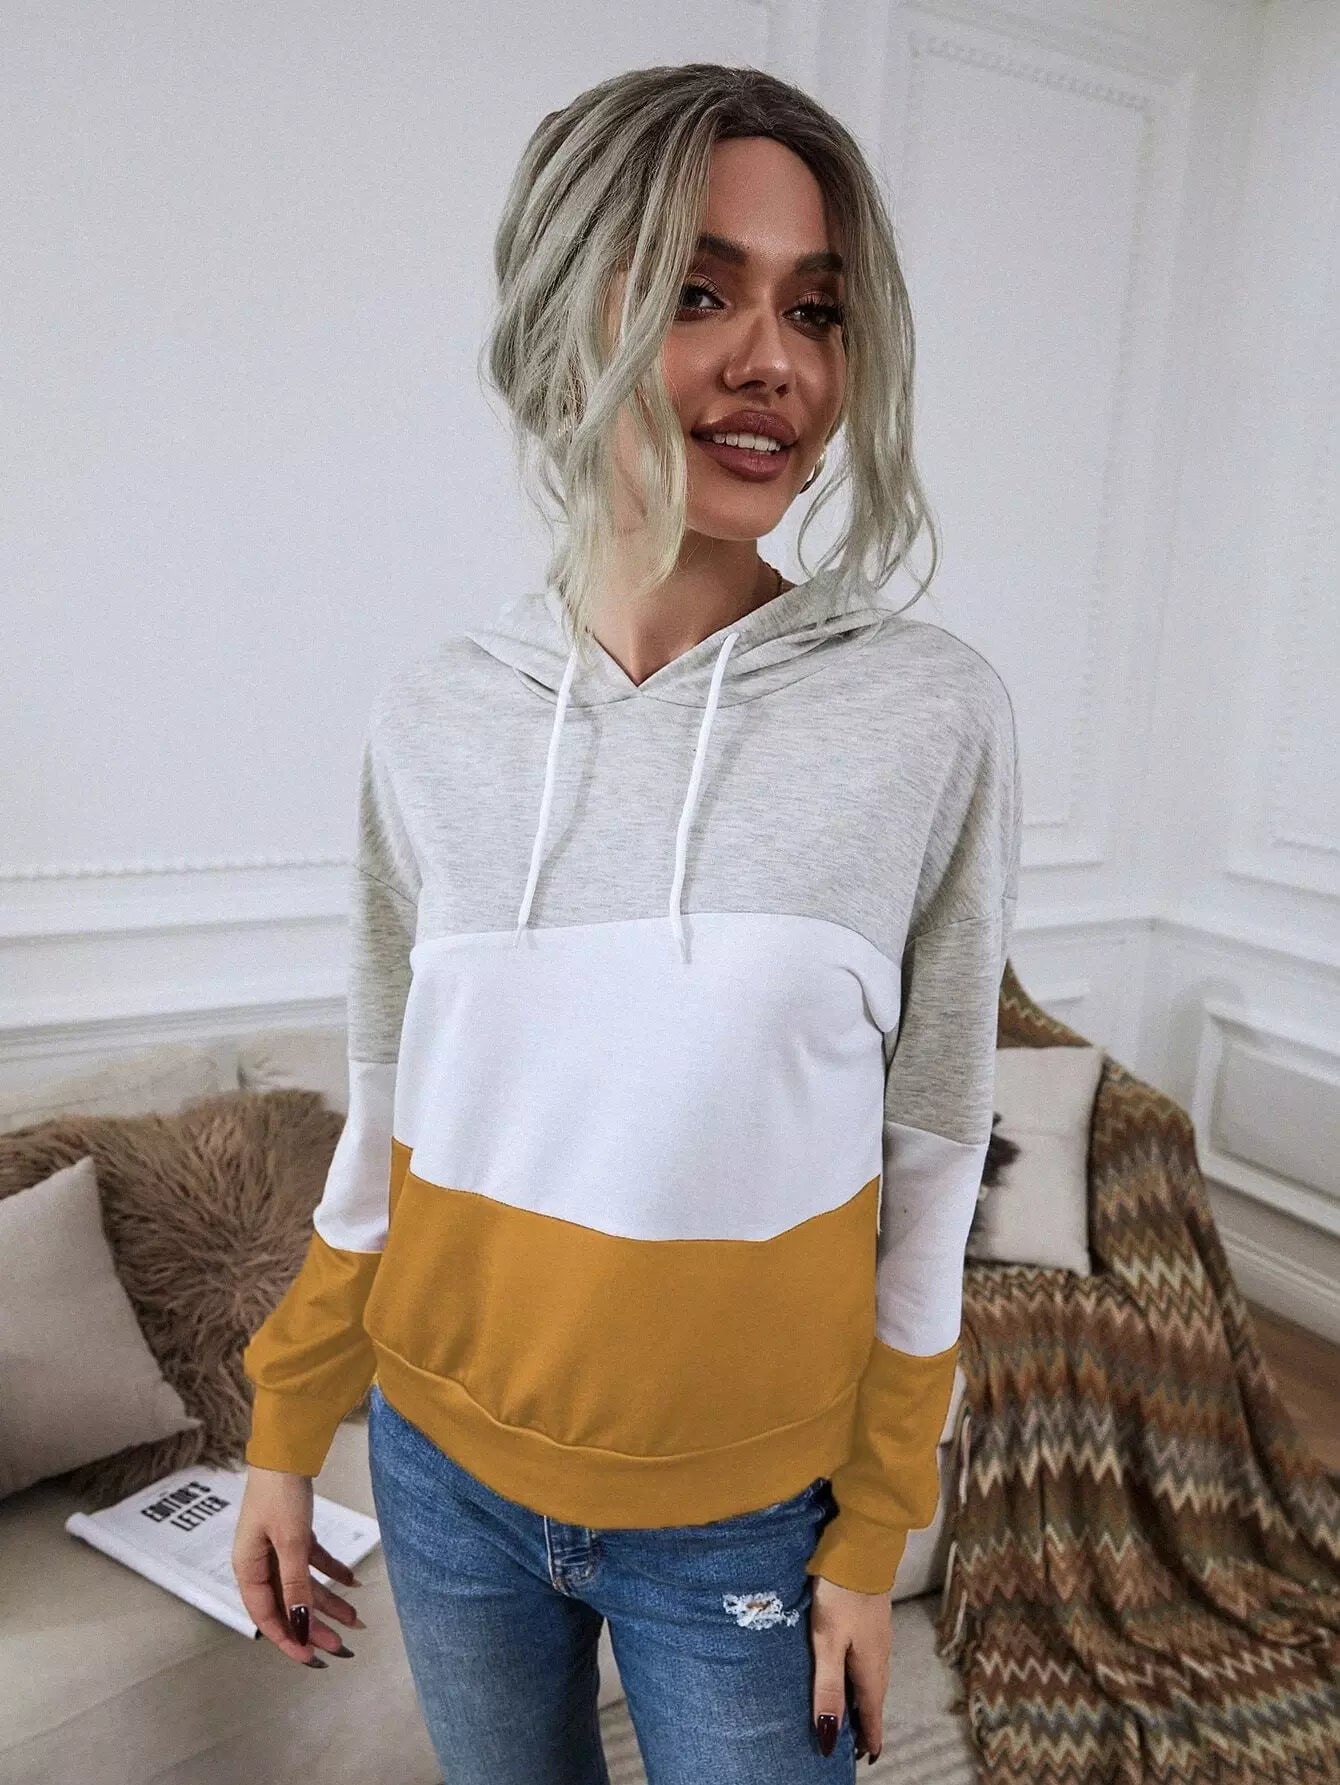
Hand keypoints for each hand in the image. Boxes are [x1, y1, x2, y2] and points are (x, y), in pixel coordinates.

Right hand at [231, 1466, 365, 1664]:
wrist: (286, 1450)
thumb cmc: (280, 1495)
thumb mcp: (290, 1542)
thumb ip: (294, 1585)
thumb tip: (300, 1626)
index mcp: (248, 1569)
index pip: (267, 1616)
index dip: (290, 1639)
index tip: (313, 1659)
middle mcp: (260, 1562)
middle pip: (289, 1603)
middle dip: (316, 1625)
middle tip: (343, 1645)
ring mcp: (276, 1547)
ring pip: (303, 1584)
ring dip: (329, 1601)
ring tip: (357, 1619)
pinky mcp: (293, 1532)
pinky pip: (312, 1561)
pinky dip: (331, 1571)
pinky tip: (353, 1582)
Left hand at [810, 1573, 887, 1762]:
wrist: (862, 1547)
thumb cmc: (840, 1594)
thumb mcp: (827, 1641)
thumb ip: (827, 1687)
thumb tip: (829, 1737)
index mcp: (870, 1667)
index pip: (871, 1711)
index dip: (869, 1735)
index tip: (866, 1757)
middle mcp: (880, 1655)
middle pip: (874, 1697)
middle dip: (867, 1720)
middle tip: (857, 1743)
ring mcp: (879, 1635)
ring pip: (873, 1677)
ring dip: (865, 1698)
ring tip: (852, 1712)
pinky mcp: (873, 1619)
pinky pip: (870, 1660)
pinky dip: (862, 1676)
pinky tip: (851, 1670)